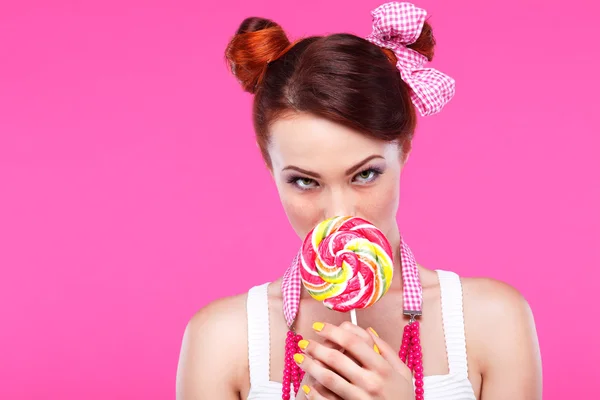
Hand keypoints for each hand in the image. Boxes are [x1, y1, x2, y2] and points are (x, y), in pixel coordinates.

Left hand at [294, 321, 414, 399]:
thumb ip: (387, 350)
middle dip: (315, 347)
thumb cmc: (402, 397)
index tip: (318, 326)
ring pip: (328, 378)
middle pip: (336, 358)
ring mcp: (361, 398)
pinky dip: (314, 392)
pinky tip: (306, 385)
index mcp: (383, 367)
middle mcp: (371, 381)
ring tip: (299, 357)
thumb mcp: (403, 372)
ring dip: (310, 365)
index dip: (332, 331)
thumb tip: (368, 330)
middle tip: (304, 341)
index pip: (353, 342)